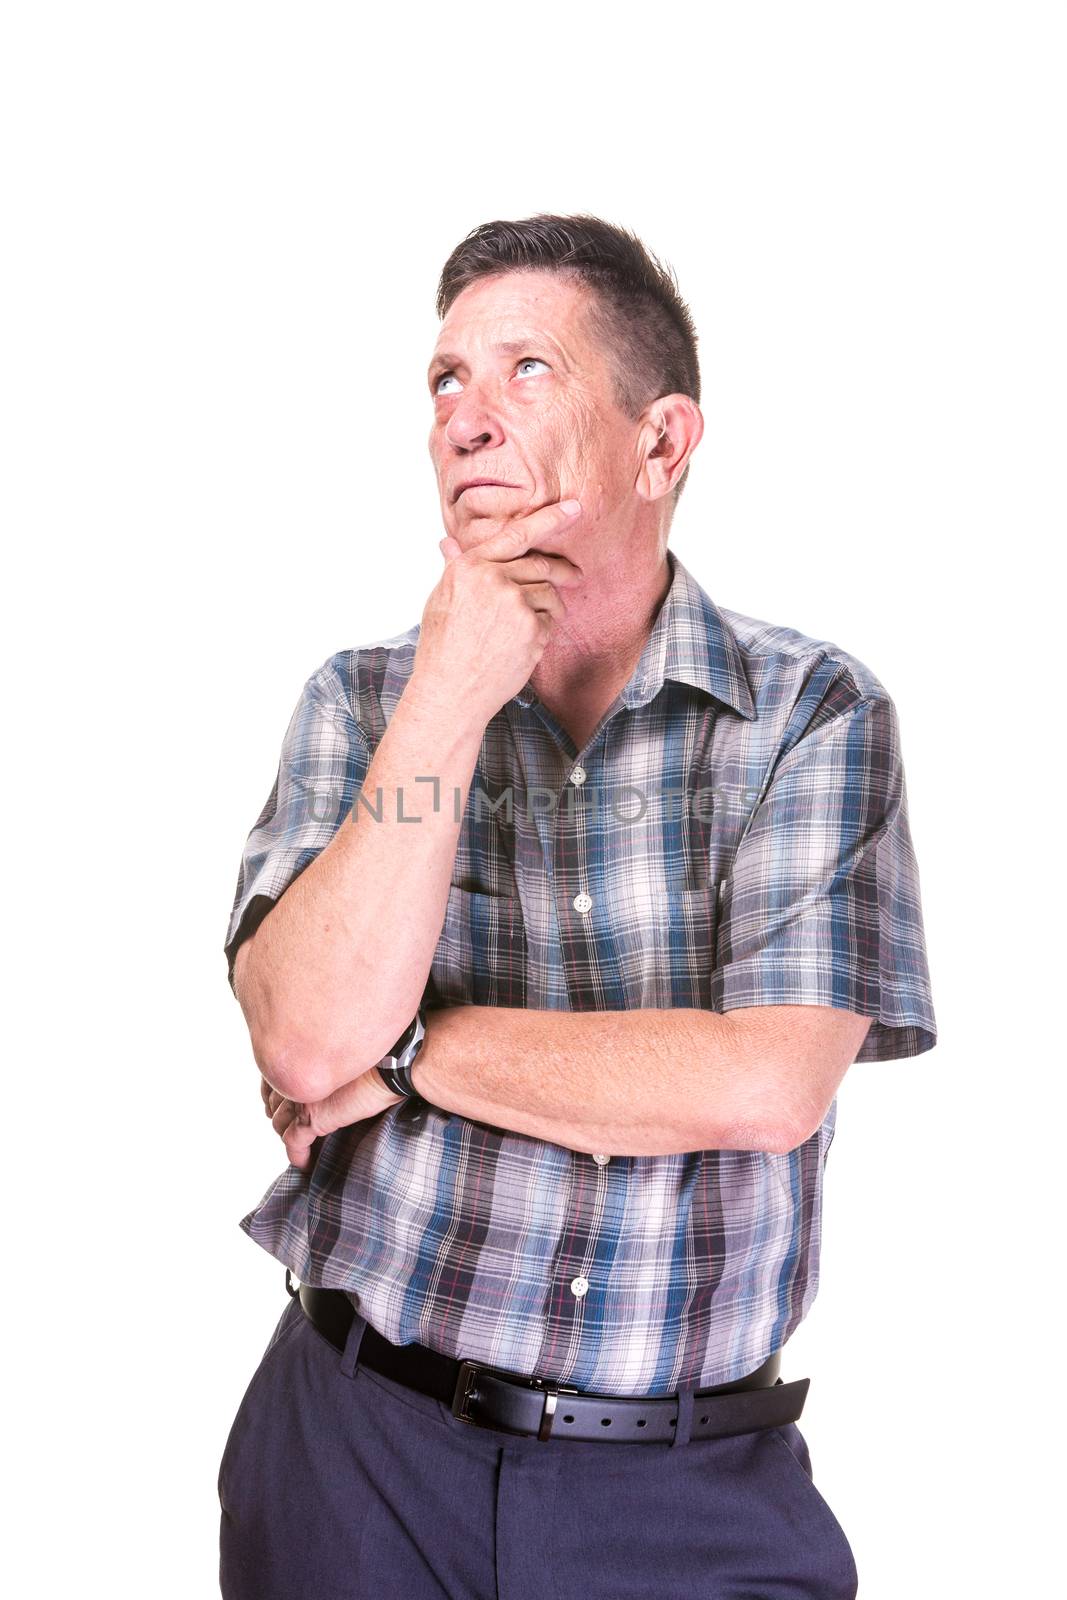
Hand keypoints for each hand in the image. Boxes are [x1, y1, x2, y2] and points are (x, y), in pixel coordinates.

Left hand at [261, 1067, 404, 1170]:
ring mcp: (300, 1098)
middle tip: (288, 1123)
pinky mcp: (311, 1118)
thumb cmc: (379, 1054)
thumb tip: (331, 1076)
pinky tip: (304, 1163)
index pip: (274, 1076)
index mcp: (303, 1055)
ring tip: (299, 1142)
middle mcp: (296, 1075)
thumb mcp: (348, 1056)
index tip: (280, 1098)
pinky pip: (293, 1143)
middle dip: (279, 1112)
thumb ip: (330, 1065)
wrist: (392, 1063)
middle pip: (273, 1101)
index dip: (275, 1090)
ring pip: (279, 1123)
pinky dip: (298, 1155)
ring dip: (287, 1133)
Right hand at [410, 498, 584, 725]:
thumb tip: (448, 544)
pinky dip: (545, 631)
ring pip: (549, 594)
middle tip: (575, 575)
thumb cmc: (441, 648)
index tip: (574, 508)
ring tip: (534, 626)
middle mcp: (493, 578)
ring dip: (551, 607)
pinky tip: (526, 646)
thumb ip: (454, 569)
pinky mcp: (532, 628)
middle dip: (562, 569)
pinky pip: (551, 621)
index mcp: (469, 567)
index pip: (515, 535)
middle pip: (540, 564)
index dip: (549, 519)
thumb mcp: (441, 600)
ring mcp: (514, 602)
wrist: (450, 691)